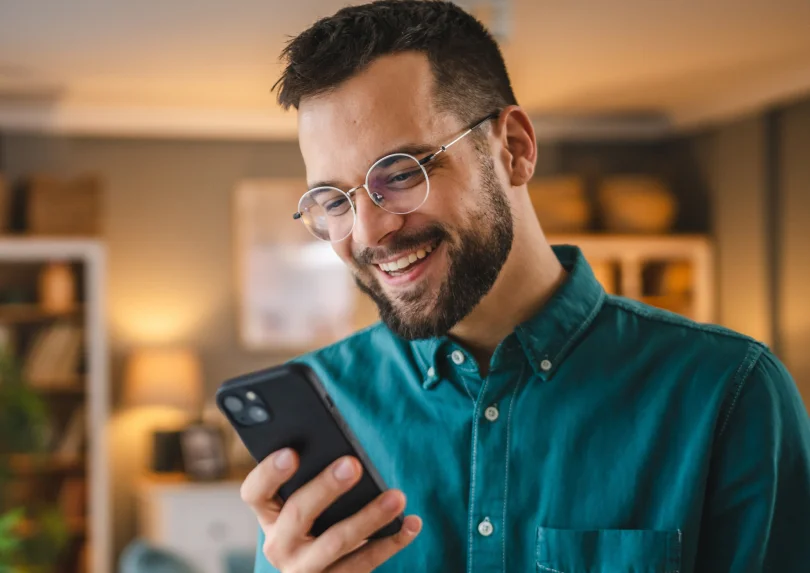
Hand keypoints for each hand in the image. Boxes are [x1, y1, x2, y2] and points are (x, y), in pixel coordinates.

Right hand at [241, 448, 421, 572]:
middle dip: (326, 487)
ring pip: (336, 542)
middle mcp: (280, 545)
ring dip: (369, 517)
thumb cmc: (317, 515)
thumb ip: (311, 475)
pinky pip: (364, 563)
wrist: (317, 570)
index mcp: (268, 514)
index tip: (292, 453)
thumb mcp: (303, 498)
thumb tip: (344, 452)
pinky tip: (411, 523)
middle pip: (298, 514)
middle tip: (353, 465)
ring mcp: (305, 569)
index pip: (255, 491)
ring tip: (397, 497)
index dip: (270, 472)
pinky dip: (392, 541)